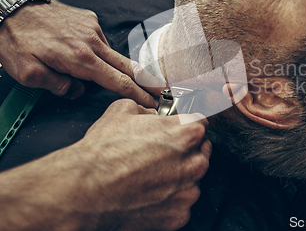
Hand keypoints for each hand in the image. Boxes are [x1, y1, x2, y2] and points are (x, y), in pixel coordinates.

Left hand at [0, 0, 159, 106]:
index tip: (152, 102)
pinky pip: (99, 40)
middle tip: (162, 91)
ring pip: (111, 54)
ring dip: (115, 67)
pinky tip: (83, 52)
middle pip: (127, 66)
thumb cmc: (15, 38)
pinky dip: (97, 51)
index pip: (118, 82)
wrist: (10, 1)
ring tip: (106, 74)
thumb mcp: (27, 74)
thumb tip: (76, 90)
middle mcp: (93, 42)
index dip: (137, 94)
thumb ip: (57, 87)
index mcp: (81, 59)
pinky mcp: (87, 18)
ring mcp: (92, 28)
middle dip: (147, 80)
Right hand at [0, 99, 210, 230]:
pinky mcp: (178, 215)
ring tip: (154, 175)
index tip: (181, 128)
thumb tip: (151, 113)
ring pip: (193, 180)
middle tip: (165, 152)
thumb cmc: (103, 152)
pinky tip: (150, 193)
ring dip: (180, 176)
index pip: (201, 123)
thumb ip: (146, 109)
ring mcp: (187, 191)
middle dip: (187, 150)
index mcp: (185, 133)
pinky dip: (170, 200)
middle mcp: (193, 162)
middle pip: (201, 152)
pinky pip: (182, 204)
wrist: (84, 190)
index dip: (187, 124)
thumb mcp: (122, 111)